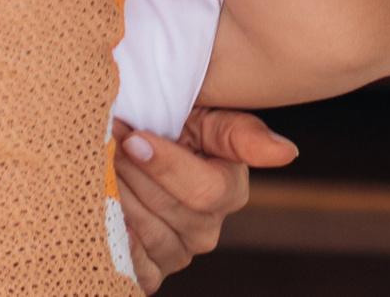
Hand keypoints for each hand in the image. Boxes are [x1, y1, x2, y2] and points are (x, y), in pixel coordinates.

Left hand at [112, 109, 296, 291]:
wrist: (135, 145)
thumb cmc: (174, 125)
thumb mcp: (207, 118)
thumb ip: (242, 134)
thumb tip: (287, 152)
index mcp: (229, 190)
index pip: (204, 190)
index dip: (166, 165)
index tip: (134, 137)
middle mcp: (208, 229)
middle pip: (170, 211)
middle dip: (134, 173)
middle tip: (107, 142)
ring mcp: (179, 252)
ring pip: (151, 236)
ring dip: (120, 199)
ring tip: (101, 167)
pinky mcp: (152, 270)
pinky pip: (140, 272)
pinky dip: (122, 247)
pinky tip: (107, 219)